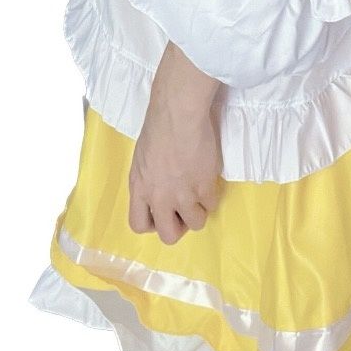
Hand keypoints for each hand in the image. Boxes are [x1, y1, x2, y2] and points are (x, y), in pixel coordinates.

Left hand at [129, 42, 222, 244]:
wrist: (178, 114)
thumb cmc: (159, 127)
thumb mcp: (142, 158)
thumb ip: (149, 180)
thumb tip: (159, 189)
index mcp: (139, 188)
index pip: (139, 225)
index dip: (153, 223)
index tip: (163, 212)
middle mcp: (158, 197)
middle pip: (168, 236)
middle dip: (178, 226)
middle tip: (184, 209)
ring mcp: (182, 195)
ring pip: (195, 224)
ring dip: (199, 210)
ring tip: (199, 191)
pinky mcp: (203, 187)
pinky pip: (211, 205)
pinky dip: (211, 195)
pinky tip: (208, 178)